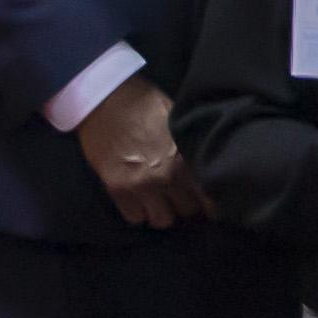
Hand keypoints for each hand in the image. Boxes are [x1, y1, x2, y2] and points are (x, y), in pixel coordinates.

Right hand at [78, 76, 202, 229]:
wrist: (106, 98)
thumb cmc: (148, 104)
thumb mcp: (181, 122)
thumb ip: (194, 149)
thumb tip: (209, 168)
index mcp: (187, 158)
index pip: (211, 199)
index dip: (211, 202)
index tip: (206, 200)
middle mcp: (167, 176)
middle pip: (187, 212)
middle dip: (186, 204)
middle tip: (181, 195)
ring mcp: (141, 185)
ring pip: (162, 220)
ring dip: (162, 211)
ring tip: (160, 199)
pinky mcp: (116, 188)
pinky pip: (134, 218)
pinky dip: (138, 212)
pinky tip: (139, 199)